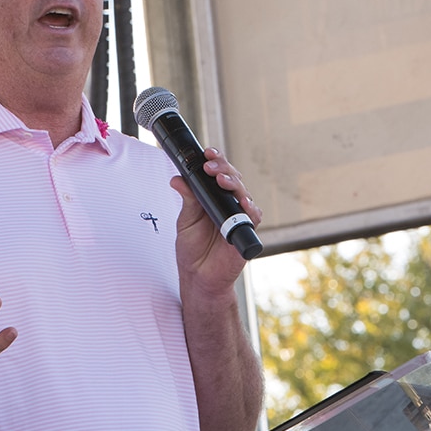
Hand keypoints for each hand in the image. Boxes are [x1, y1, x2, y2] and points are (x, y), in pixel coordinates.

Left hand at [171, 148, 262, 299]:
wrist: (198, 277)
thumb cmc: (193, 249)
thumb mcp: (185, 220)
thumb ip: (187, 199)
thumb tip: (177, 178)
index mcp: (214, 198)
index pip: (219, 173)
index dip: (216, 160)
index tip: (207, 153)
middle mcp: (229, 205)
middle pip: (233, 179)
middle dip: (223, 168)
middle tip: (210, 166)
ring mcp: (239, 217)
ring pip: (244, 193)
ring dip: (234, 184)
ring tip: (221, 180)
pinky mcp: (246, 232)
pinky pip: (253, 217)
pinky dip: (249, 208)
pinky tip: (242, 202)